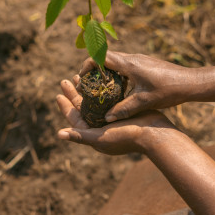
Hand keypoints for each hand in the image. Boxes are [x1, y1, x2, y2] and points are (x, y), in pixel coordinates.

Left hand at [56, 77, 173, 155]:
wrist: (156, 134)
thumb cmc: (126, 137)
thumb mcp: (100, 137)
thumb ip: (80, 135)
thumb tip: (58, 134)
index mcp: (93, 133)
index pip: (74, 118)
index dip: (65, 106)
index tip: (58, 94)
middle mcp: (100, 126)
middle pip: (82, 107)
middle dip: (73, 94)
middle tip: (65, 80)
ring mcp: (111, 118)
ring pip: (93, 101)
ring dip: (85, 90)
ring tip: (78, 76)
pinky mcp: (121, 110)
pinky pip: (105, 98)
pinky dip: (99, 89)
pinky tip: (97, 79)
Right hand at [79, 52, 193, 121]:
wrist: (191, 82)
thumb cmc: (168, 90)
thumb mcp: (144, 101)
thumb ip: (123, 109)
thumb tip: (106, 119)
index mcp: (128, 64)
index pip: (100, 57)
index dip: (87, 66)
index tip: (83, 78)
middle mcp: (131, 58)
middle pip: (105, 57)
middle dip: (94, 69)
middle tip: (89, 85)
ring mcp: (138, 59)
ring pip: (115, 61)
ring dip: (106, 71)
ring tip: (101, 87)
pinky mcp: (144, 63)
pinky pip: (124, 64)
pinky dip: (116, 73)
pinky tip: (120, 88)